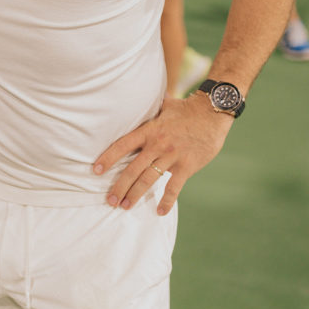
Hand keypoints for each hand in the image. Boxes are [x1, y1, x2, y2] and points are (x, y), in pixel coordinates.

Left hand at [93, 94, 234, 215]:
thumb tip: (136, 97)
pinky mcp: (187, 166)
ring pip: (149, 179)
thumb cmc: (187, 109)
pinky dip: (167, 201)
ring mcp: (172, 156)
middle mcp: (157, 144)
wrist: (212, 113)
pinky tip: (159, 211)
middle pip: (132, 169)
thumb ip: (150, 108)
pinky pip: (174, 187)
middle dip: (119, 186)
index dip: (108, 158)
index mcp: (149, 130)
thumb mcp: (164, 105)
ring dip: (135, 195)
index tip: (96, 170)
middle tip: (110, 200)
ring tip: (125, 206)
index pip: (123, 145)